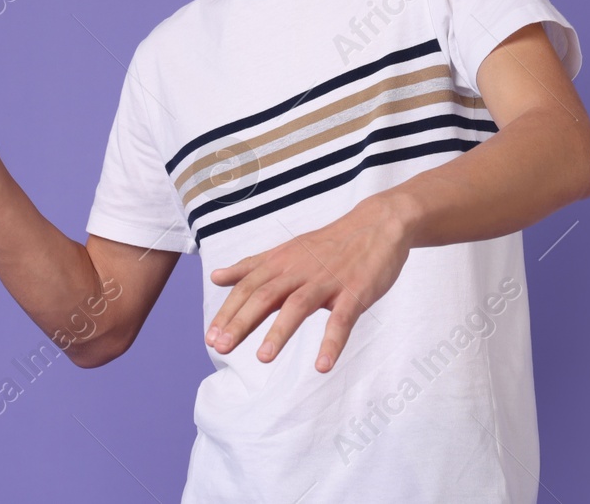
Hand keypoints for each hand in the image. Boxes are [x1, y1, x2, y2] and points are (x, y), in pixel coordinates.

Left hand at [204, 198, 411, 372]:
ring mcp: (328, 281)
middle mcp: (300, 271)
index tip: (210, 338)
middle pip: (266, 295)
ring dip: (280, 331)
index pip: (248, 287)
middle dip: (242, 321)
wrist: (379, 224)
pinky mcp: (355, 292)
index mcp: (283, 263)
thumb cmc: (330, 244)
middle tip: (221, 348)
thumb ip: (252, 266)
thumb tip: (216, 276)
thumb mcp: (287, 251)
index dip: (229, 311)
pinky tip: (323, 365)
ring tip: (263, 358)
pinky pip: (342, 319)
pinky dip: (332, 342)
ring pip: (299, 305)